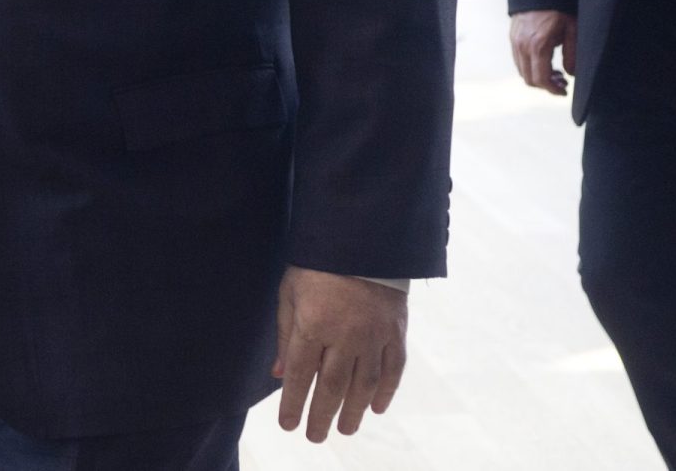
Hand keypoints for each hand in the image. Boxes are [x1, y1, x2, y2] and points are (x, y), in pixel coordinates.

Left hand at [272, 266, 407, 440]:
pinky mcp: (396, 331)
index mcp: (313, 324)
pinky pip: (393, 369)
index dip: (293, 403)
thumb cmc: (316, 265)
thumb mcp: (290, 294)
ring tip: (345, 429)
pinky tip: (377, 408)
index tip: (288, 425)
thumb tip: (279, 375)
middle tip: (315, 437)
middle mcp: (345, 335)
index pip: (300, 374)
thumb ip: (285, 335)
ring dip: (354, 411)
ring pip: (364, 385)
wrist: (361, 238)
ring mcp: (374, 335)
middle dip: (321, 415)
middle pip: (332, 387)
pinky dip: (386, 392)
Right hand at [510, 9, 576, 94]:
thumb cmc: (560, 9)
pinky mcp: (512, 38)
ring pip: (522, 71)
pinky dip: (530, 67)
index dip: (553, 90)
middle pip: (529, 79)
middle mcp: (522, 46)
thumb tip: (570, 75)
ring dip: (537, 77)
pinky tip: (544, 61)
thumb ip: (572, 55)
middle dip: (546, 85)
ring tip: (555, 72)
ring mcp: (514, 42)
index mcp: (537, 46)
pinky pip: (518, 60)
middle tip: (563, 83)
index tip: (565, 91)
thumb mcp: (573, 31)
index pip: (540, 79)